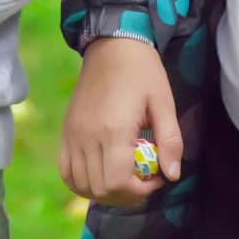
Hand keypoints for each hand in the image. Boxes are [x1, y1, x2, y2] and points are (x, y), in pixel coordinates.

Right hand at [59, 37, 182, 206]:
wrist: (112, 43)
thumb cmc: (143, 71)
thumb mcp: (164, 102)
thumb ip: (170, 141)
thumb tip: (172, 175)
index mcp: (113, 130)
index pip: (117, 183)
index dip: (140, 192)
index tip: (157, 178)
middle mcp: (87, 136)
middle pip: (100, 189)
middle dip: (126, 195)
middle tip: (145, 181)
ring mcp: (73, 134)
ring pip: (80, 185)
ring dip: (104, 192)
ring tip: (125, 178)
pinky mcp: (66, 131)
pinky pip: (66, 171)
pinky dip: (82, 182)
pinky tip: (102, 174)